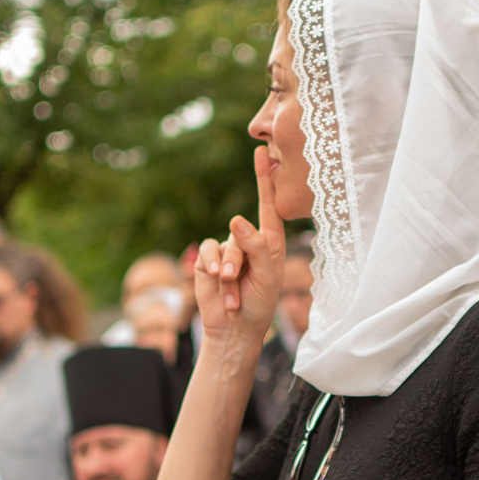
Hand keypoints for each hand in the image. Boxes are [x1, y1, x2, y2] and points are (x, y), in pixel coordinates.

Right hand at [192, 146, 286, 350]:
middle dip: (241, 255)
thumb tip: (237, 219)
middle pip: (243, 229)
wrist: (235, 327)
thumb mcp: (267, 276)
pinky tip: (219, 281)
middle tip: (238, 276)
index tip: (264, 152)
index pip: (269, 205)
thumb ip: (256, 247)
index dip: (266, 178)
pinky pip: (209, 251)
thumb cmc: (259, 302)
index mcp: (271, 242)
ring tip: (231, 288)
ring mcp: (227, 249)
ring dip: (229, 270)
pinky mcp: (207, 258)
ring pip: (225, 244)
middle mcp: (249, 241)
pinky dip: (214, 267)